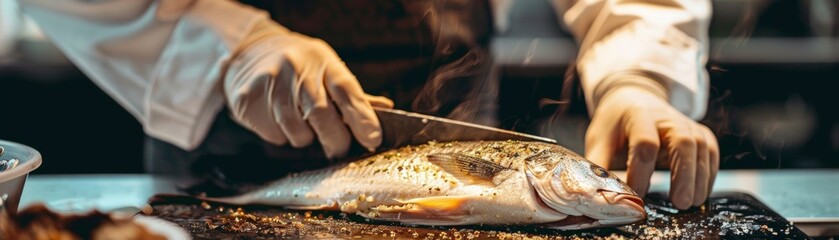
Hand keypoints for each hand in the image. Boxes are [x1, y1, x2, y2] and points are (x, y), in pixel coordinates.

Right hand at [224, 21, 393, 157]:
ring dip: (305, 138)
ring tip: (302, 126)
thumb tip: (386, 110)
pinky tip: (278, 119)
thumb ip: (352, 94)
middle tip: (338, 148)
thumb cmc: (299, 67)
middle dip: (335, 139)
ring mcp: (269, 82)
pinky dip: (282, 135)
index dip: (361, 116)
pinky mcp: (248, 99)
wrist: (248, 52)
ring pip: (296, 130)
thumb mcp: (327, 69)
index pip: (345, 89)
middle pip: (321, 113)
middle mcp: (295, 66)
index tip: (372, 138)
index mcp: (321, 59)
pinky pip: (274, 134)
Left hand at [585, 85, 718, 209]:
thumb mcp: (600, 140)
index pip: (645, 143)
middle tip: (679, 203)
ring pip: (701, 148)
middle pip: (682, 142)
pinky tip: (699, 194)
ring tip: (689, 204)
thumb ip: (599, 165)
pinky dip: (708, 175)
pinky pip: (711, 154)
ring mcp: (687, 124)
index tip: (636, 196)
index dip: (642, 171)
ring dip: (698, 178)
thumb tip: (592, 194)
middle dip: (683, 174)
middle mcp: (667, 118)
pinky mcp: (700, 133)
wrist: (635, 101)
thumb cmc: (616, 126)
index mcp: (638, 116)